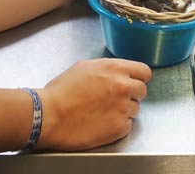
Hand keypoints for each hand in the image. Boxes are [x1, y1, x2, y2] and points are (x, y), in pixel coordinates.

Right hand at [37, 58, 151, 149]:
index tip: (132, 82)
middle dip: (132, 94)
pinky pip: (128, 125)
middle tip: (115, 99)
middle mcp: (123, 86)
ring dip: (124, 110)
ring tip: (104, 112)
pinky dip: (118, 125)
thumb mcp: (84, 67)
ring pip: (135, 109)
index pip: (144, 72)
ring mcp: (123, 107)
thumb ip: (107, 69)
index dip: (138, 78)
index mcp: (115, 68)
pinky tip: (102, 123)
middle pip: (142, 90)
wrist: (49, 115)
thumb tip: (116, 73)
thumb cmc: (61, 91)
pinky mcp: (119, 127)